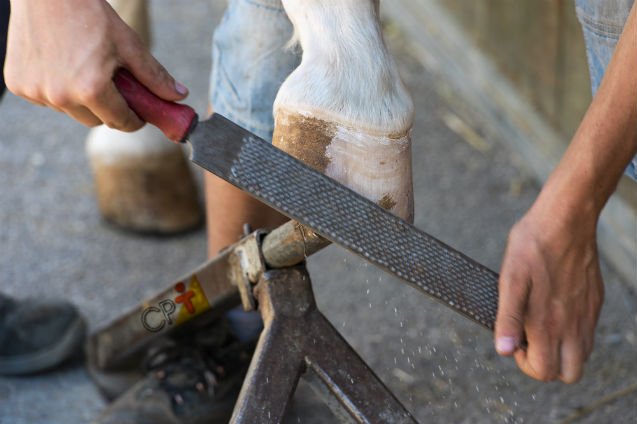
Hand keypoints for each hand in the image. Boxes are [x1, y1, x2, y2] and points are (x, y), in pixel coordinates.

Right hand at [4, 0, 187, 129]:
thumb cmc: (91, 15)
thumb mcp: (129, 46)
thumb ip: (154, 76)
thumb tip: (180, 97)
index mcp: (92, 89)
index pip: (121, 123)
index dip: (135, 120)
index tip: (140, 114)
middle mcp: (61, 96)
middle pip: (95, 121)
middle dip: (109, 110)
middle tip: (114, 88)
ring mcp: (36, 91)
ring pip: (70, 111)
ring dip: (81, 100)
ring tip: (85, 69)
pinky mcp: (18, 84)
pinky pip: (47, 99)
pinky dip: (56, 90)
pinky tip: (60, 65)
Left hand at [494, 194, 603, 382]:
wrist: (565, 219)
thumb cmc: (533, 246)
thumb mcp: (510, 279)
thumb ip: (507, 317)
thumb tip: (503, 349)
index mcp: (547, 322)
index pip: (543, 370)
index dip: (525, 363)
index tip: (515, 340)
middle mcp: (572, 324)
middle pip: (568, 373)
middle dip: (547, 365)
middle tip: (529, 339)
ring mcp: (586, 314)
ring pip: (581, 356)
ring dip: (561, 351)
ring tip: (541, 326)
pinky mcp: (594, 302)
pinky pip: (588, 333)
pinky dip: (573, 333)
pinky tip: (556, 309)